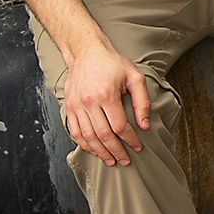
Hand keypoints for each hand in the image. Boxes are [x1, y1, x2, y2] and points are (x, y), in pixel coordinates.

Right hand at [60, 42, 149, 165]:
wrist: (86, 52)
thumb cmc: (112, 64)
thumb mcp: (134, 76)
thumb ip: (142, 101)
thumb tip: (144, 125)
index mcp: (106, 94)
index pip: (119, 126)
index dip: (130, 140)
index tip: (138, 147)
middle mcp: (89, 102)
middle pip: (102, 135)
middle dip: (115, 151)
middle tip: (125, 161)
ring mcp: (76, 106)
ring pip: (87, 137)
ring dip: (99, 152)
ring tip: (111, 160)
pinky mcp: (69, 107)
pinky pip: (74, 132)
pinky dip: (84, 144)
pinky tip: (94, 150)